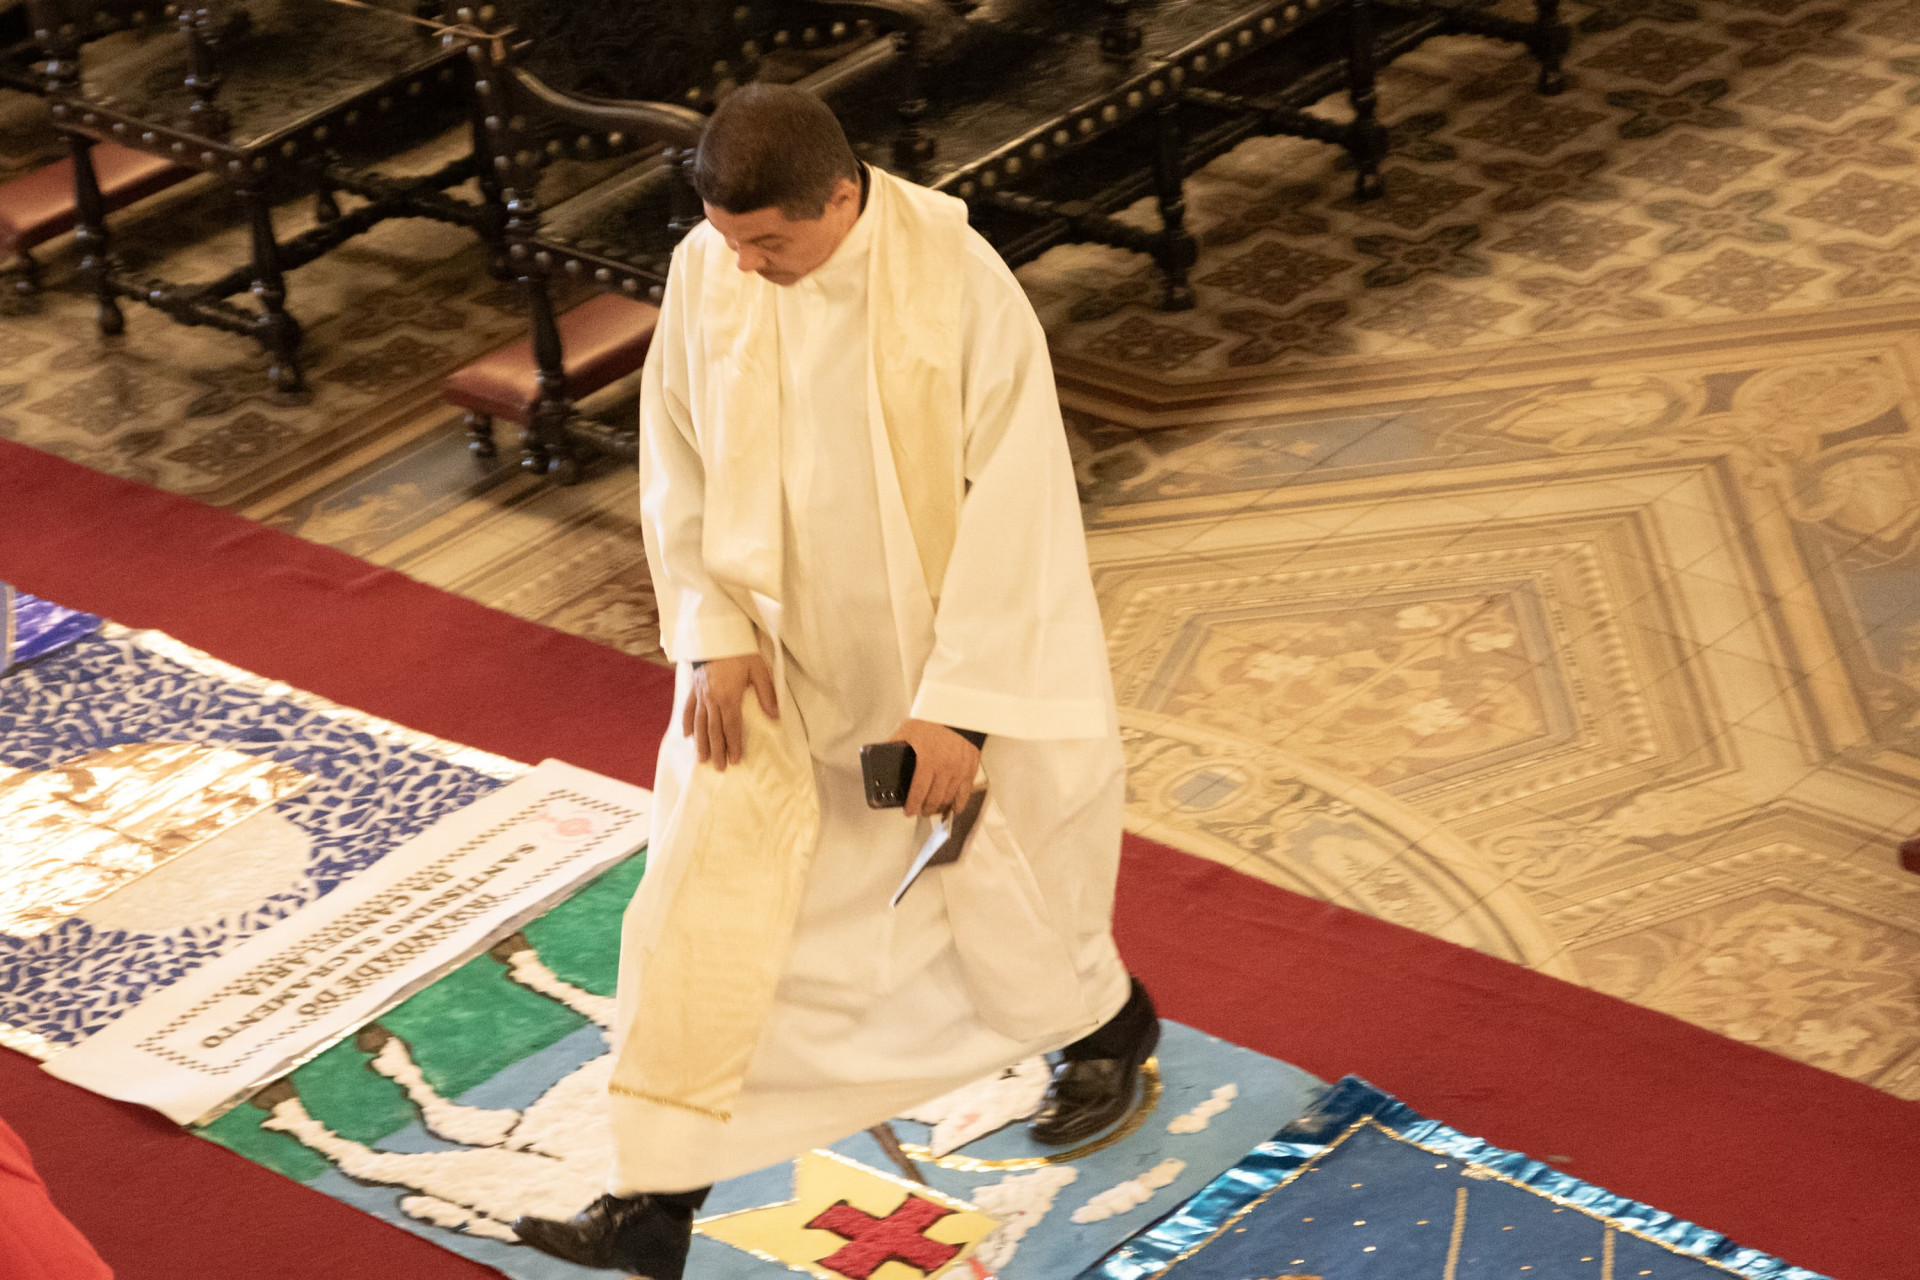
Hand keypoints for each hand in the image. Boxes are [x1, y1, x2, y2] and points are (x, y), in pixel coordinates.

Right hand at [682, 654, 777, 770]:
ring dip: (701, 743)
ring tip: (702, 759)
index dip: (734, 744)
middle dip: (717, 750)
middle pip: (714, 730)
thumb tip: (775, 716)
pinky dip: (687, 723)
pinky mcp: (693, 688)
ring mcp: (700, 695)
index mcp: (729, 697)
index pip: (732, 726)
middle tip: (719, 768)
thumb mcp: (758, 670)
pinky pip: (688, 709)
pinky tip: (686, 736)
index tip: (735, 760)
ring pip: (699, 724)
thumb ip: (766, 694)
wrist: (716, 636)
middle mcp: (712, 699)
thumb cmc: (740, 653)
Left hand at [890, 719, 979, 817]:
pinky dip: (960, 803)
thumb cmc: (934, 718)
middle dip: (925, 809)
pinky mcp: (971, 767)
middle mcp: (945, 768)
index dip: (912, 805)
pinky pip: (966, 791)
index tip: (908, 811)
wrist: (958, 710)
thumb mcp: (909, 729)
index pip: (918, 792)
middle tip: (920, 811)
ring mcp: (959, 769)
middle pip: (934, 798)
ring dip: (940, 806)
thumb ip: (895, 743)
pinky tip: (955, 808)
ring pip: (950, 797)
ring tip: (934, 809)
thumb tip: (879, 753)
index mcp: (927, 761)